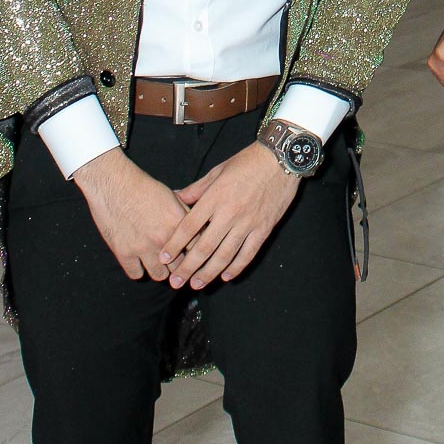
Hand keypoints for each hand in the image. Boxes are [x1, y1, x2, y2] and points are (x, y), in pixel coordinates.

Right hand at [73, 148, 187, 280]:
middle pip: (180, 267)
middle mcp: (163, 238)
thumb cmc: (143, 186)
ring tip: (157, 263)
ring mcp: (143, 248)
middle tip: (175, 263)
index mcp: (178, 223)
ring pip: (159, 275)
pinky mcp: (124, 253)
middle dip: (179, 265)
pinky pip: (136, 274)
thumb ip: (185, 215)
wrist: (113, 183)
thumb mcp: (172, 197)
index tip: (192, 255)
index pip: (197, 248)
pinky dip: (138, 269)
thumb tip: (197, 227)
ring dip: (160, 270)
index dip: (195, 253)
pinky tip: (138, 261)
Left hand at [159, 142, 299, 288]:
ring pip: (225, 254)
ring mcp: (248, 222)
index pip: (189, 226)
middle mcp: (230, 212)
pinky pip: (248, 253)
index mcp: (215, 196)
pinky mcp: (264, 228)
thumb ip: (196, 189)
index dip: (175, 244)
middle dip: (188, 266)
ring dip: (209, 272)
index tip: (163, 257)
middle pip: (204, 246)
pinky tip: (226, 276)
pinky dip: (237, 267)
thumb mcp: (218, 171)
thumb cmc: (247, 162)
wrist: (280, 159)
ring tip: (196, 284)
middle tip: (176, 281)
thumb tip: (175, 198)